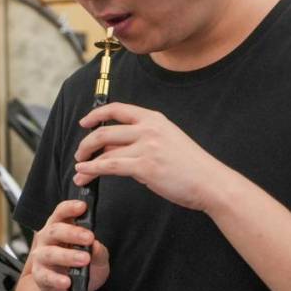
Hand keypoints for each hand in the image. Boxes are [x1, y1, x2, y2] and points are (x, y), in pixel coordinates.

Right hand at [27, 200, 109, 290]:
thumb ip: (99, 252)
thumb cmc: (81, 270)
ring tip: (84, 259)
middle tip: (89, 238)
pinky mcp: (39, 276)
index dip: (70, 208)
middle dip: (72, 232)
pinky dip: (56, 279)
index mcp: (60, 228)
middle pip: (54, 230)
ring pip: (50, 253)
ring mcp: (41, 257)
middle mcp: (47, 240)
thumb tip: (96, 246)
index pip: (61, 213)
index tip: (82, 206)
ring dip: (68, 255)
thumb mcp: (98, 261)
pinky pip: (45, 276)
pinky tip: (67, 281)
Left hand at [73, 103, 225, 211]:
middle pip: (104, 131)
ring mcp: (146, 146)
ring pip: (104, 151)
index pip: (117, 108)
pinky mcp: (145, 166)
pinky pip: (110, 166)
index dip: (96, 114)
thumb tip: (114, 147)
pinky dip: (93, 169)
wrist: (211, 182)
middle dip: (86, 142)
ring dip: (86, 161)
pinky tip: (85, 173)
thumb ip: (143, 138)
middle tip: (79, 153)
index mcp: (154, 119)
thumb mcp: (168, 140)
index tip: (85, 122)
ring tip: (79, 170)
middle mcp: (148, 129)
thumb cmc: (190, 166)